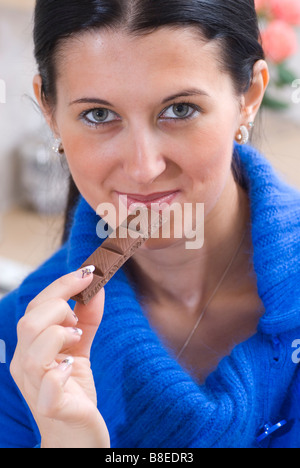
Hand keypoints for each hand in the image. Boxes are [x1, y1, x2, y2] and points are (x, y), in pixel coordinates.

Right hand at [10, 268, 109, 447]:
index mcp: (30, 349)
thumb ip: (85, 319)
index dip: (62, 286)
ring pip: (34, 350)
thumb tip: (95, 287)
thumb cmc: (74, 392)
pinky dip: (61, 371)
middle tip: (77, 319)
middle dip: (59, 307)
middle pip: (29, 323)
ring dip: (59, 334)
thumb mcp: (79, 349)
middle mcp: (25, 367)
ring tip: (76, 338)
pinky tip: (72, 367)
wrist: (77, 438)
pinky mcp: (52, 408)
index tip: (88, 272)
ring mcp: (36, 389)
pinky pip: (49, 385)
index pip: (36, 308)